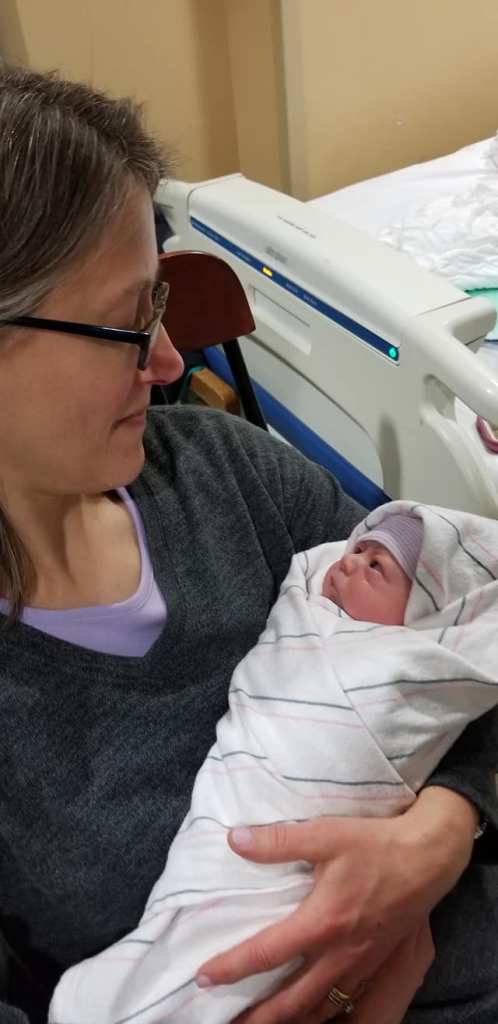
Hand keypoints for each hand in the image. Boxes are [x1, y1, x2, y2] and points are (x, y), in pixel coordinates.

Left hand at [197, 787, 476, 1022]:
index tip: (204, 977)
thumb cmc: (375, 844)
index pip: (267, 953)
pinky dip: (322, 1015)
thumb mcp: (324, 833)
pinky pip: (346, 1004)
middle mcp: (339, 953)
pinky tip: (311, 1015)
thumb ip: (278, 841)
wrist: (427, 858)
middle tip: (229, 1022)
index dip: (232, 967)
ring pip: (319, 1009)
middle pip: (291, 1001)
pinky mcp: (375, 964)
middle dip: (258, 1017)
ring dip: (289, 1021)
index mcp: (321, 923)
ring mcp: (359, 964)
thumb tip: (235, 839)